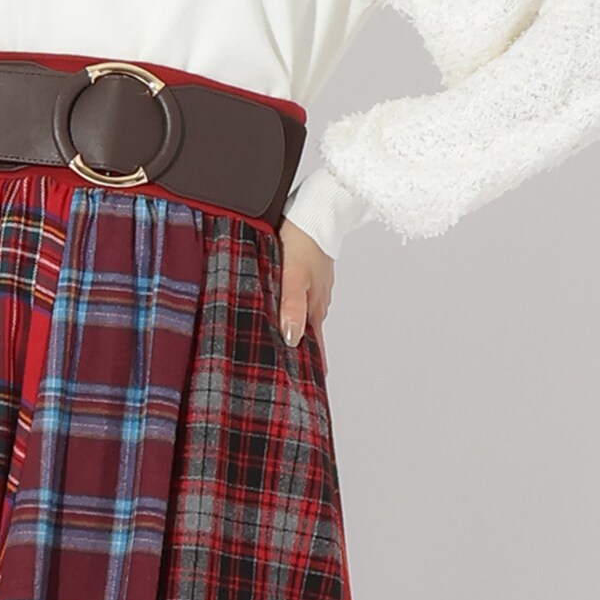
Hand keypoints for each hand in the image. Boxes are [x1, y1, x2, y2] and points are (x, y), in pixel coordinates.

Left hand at [277, 218, 334, 373]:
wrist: (317, 208)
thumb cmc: (303, 239)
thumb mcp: (293, 275)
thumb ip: (291, 306)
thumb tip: (293, 340)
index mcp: (314, 307)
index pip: (314, 348)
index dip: (308, 369)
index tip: (302, 391)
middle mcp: (316, 302)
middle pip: (308, 336)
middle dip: (299, 355)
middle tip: (287, 377)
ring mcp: (314, 288)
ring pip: (303, 317)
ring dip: (294, 332)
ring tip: (281, 349)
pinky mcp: (309, 274)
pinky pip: (300, 299)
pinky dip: (292, 310)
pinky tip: (281, 310)